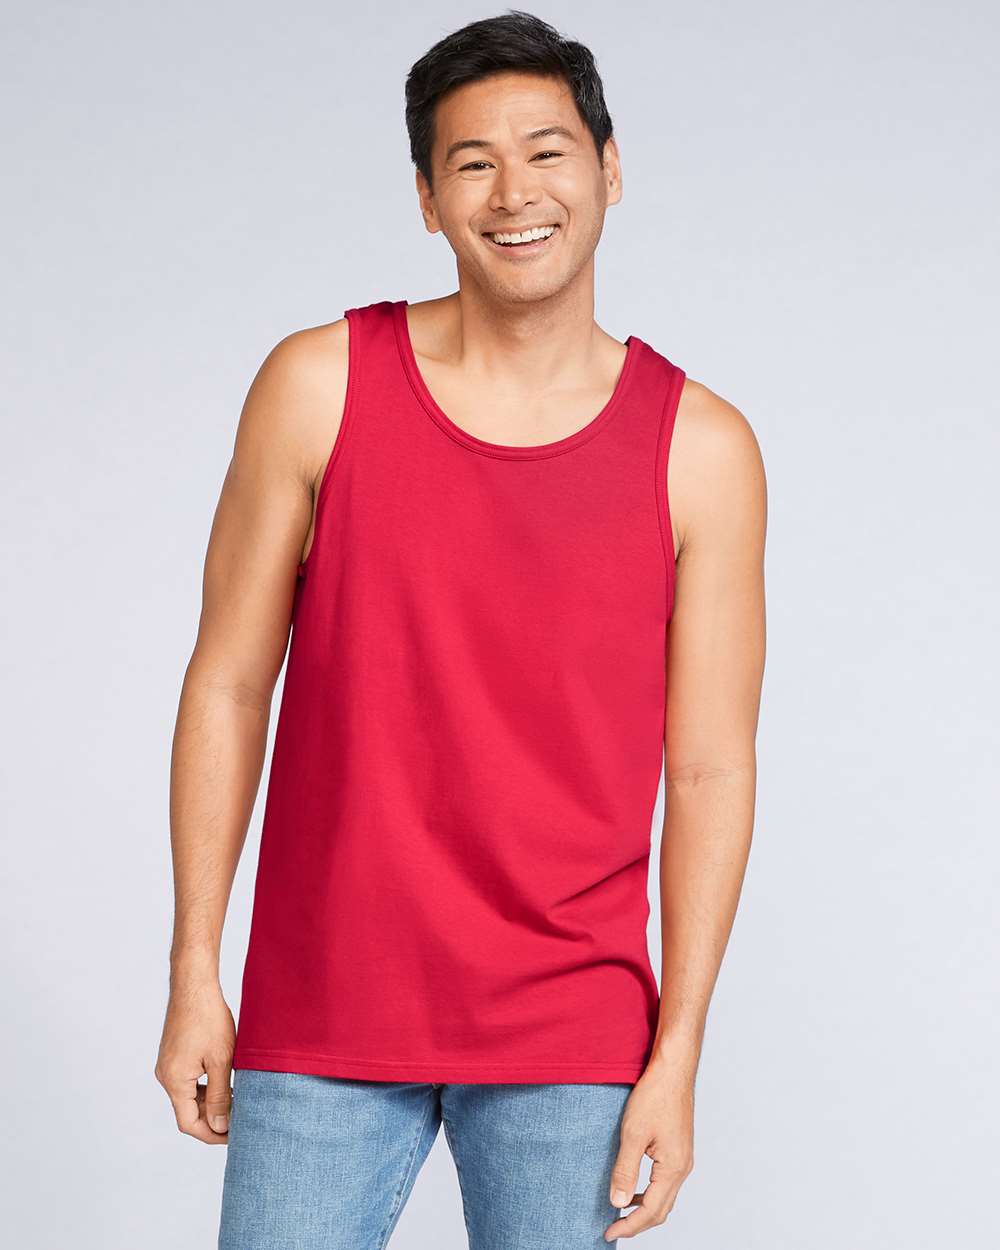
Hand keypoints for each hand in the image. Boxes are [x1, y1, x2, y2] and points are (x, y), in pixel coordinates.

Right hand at [154, 978, 235, 1144]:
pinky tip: (225, 1082)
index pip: (189, 1123)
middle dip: (213, 1119)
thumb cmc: (209, 1018)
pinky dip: (205, 1087)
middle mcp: (165, 1076)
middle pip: (187, 1112)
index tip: (235, 1136)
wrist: (194, 984)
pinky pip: (188, 1081)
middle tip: (240, 1120)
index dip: (212, 1133)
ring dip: (210, 1103)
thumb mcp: (221, 1060)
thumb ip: (219, 1095)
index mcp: (174, 1081)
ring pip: (188, 1096)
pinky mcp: (173, 1055)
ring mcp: (168, 1065)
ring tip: (237, 1101)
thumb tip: (220, 1125)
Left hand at [605, 1055, 694, 1239]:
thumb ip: (625, 1170)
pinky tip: (634, 1189)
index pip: (651, 1211)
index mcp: (674, 1168)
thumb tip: (618, 1203)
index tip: (609, 1234)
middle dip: (637, 1224)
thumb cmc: (655, 1096)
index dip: (629, 1226)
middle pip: (661, 1211)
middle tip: (613, 1230)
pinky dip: (650, 1194)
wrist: (673, 1071)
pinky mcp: (679, 1150)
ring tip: (620, 1214)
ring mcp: (683, 1159)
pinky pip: (665, 1183)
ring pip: (665, 1198)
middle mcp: (683, 1168)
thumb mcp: (633, 1133)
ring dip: (644, 1210)